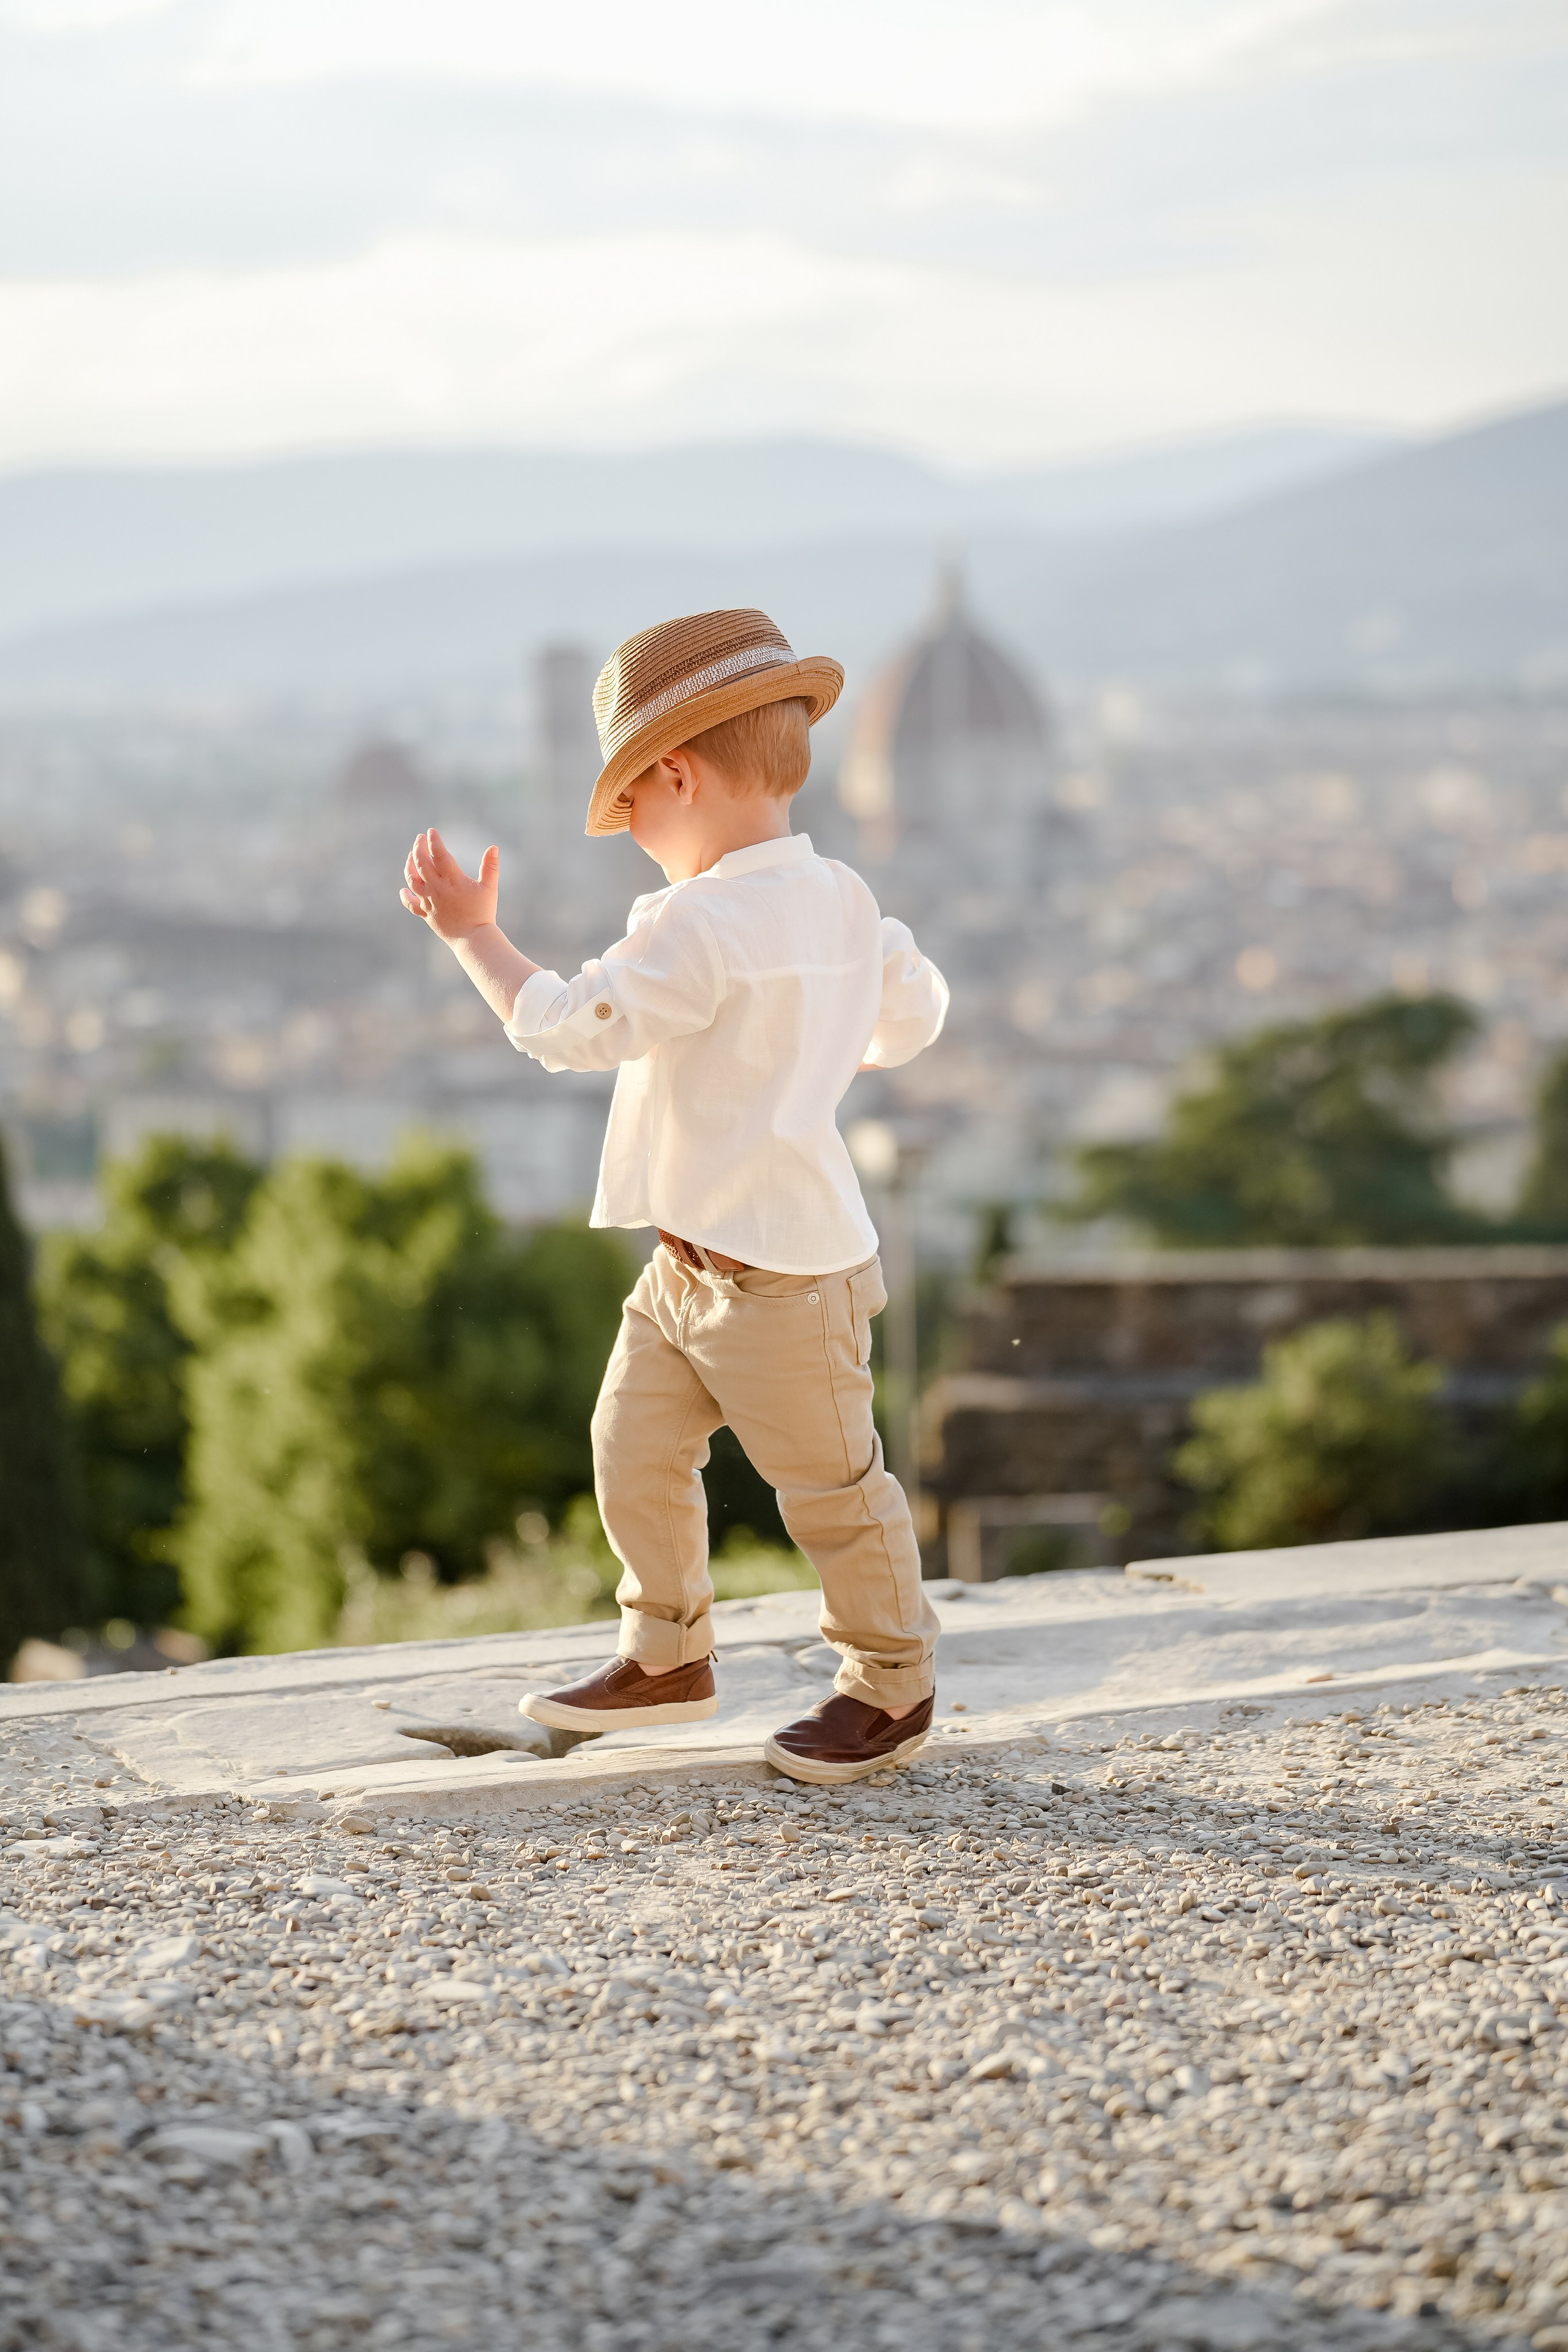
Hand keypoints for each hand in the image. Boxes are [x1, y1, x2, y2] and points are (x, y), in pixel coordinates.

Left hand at [400, 828, 498, 944]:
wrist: (473, 939)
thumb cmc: (483, 912)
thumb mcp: (490, 888)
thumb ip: (490, 866)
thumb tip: (494, 847)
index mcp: (453, 880)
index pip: (440, 855)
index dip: (434, 841)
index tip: (431, 831)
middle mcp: (437, 889)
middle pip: (422, 863)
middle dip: (418, 848)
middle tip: (419, 838)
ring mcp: (429, 901)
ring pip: (413, 880)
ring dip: (409, 865)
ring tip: (410, 856)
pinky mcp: (426, 914)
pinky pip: (411, 904)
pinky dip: (406, 896)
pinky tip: (404, 890)